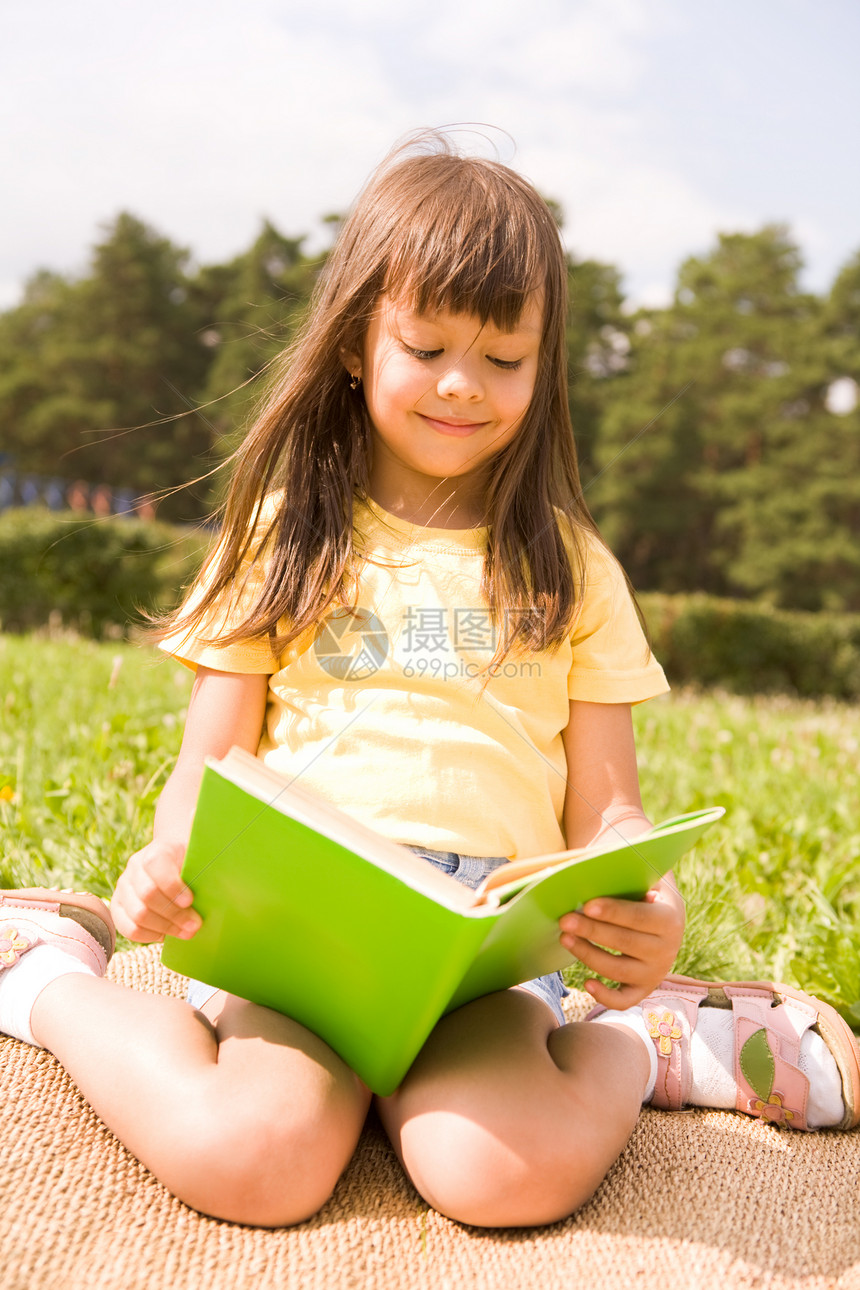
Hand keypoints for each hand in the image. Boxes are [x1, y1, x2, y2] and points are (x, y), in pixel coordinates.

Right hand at [111, 839, 200, 943]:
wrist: (173, 857)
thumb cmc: (193, 861)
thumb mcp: (201, 858)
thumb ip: (208, 870)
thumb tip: (228, 888)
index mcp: (157, 849)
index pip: (156, 864)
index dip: (173, 886)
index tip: (191, 901)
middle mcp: (135, 866)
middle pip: (148, 895)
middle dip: (174, 915)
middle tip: (195, 926)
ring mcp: (124, 886)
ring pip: (137, 914)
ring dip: (164, 928)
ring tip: (185, 932)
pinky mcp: (118, 905)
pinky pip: (127, 927)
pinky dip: (148, 935)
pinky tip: (165, 934)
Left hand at [558, 875, 685, 1008]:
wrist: (663, 918)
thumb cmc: (642, 892)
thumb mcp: (642, 879)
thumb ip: (623, 876)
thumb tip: (586, 868)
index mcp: (670, 919)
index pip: (639, 917)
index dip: (613, 911)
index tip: (587, 904)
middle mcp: (667, 950)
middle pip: (625, 943)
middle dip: (592, 931)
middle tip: (564, 919)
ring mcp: (655, 972)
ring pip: (619, 971)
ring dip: (588, 955)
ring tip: (565, 938)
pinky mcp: (643, 989)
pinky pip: (624, 1001)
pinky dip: (605, 997)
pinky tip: (585, 983)